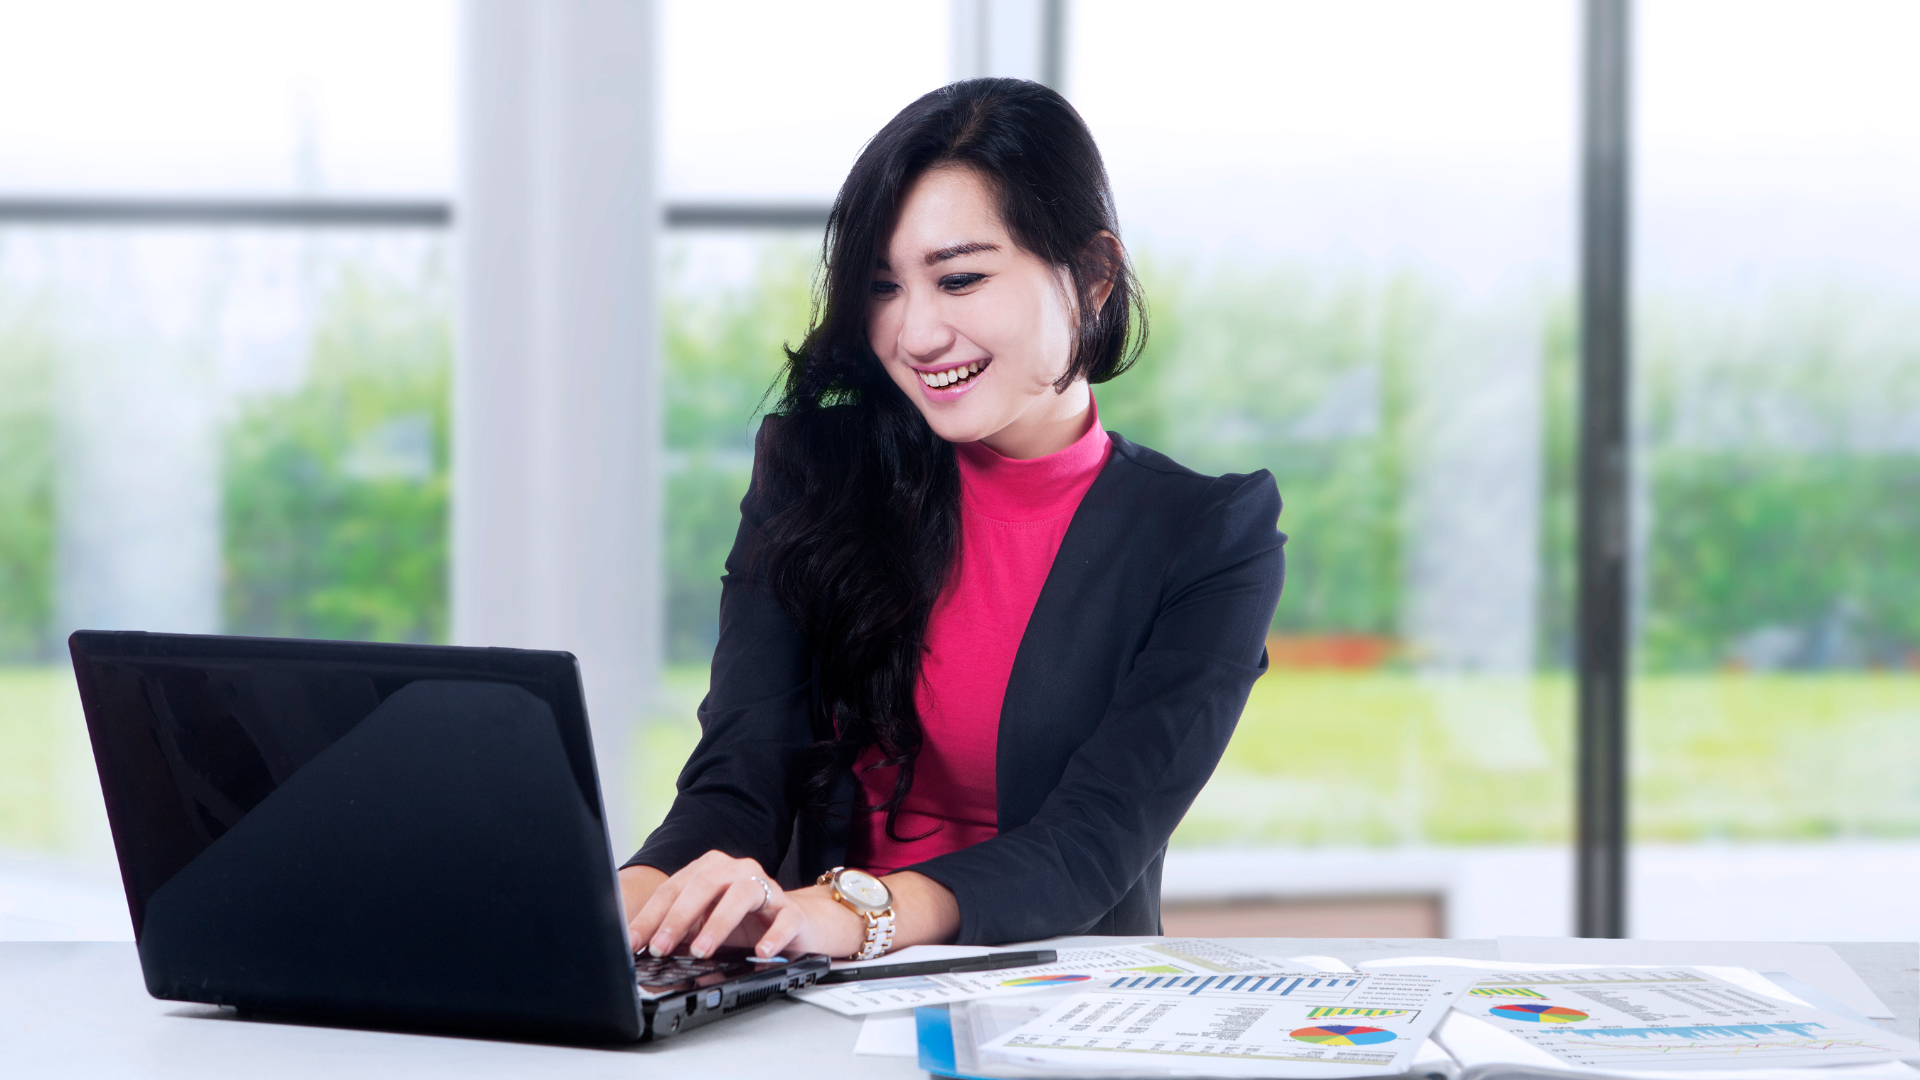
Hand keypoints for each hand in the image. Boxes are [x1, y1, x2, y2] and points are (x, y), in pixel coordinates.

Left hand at [619, 851, 864, 959]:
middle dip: (678, 917)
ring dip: (718, 923)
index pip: (675, 888)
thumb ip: (680, 933)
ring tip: (701, 951)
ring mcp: (767, 888)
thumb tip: (646, 950)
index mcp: (711, 870)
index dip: (651, 916)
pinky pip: (784, 919)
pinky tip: (761, 952)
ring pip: (743, 895)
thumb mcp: (705, 926)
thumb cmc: (745, 923)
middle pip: (705, 883)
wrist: (796, 923)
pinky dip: (773, 936)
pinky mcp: (792, 911)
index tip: (633, 941)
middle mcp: (738, 872)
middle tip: (660, 947)